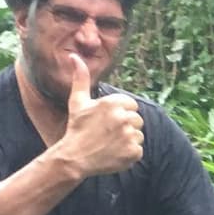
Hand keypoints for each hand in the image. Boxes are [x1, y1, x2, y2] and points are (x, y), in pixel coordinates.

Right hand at [58, 53, 143, 177]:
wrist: (74, 158)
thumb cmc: (77, 128)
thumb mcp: (78, 101)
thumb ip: (81, 78)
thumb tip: (75, 56)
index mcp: (113, 103)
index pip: (131, 105)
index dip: (121, 113)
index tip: (108, 121)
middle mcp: (123, 118)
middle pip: (137, 119)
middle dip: (126, 125)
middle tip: (108, 133)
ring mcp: (129, 136)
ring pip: (139, 134)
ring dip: (128, 139)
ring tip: (111, 143)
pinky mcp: (133, 152)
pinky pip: (139, 150)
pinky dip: (129, 154)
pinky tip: (115, 153)